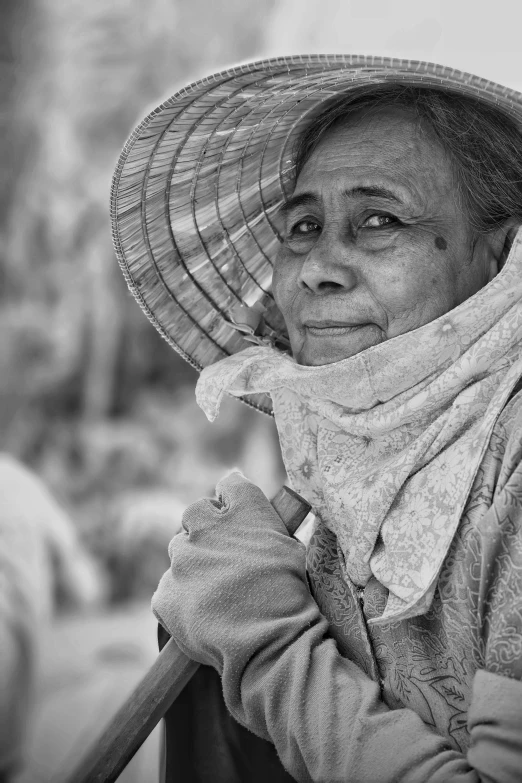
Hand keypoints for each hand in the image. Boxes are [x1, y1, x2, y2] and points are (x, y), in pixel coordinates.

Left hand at [152, 472, 312, 676]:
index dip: (232, 501)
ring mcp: (182, 560)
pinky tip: (204, 616)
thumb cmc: (290, 598)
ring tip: (216, 594)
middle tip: (223, 557)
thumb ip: (263, 524)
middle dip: (206, 529)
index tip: (234, 514)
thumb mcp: (290, 548)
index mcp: (244, 510)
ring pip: (180, 551)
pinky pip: (169, 589)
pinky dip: (181, 600)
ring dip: (192, 565)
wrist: (271, 648)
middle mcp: (207, 526)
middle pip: (196, 513)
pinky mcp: (165, 593)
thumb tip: (249, 515)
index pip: (230, 484)